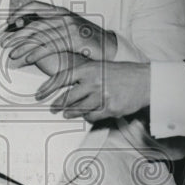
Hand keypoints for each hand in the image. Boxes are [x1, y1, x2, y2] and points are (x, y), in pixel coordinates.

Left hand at [2, 0, 117, 65]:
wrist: (110, 47)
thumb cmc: (87, 41)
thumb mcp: (69, 29)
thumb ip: (52, 28)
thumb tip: (30, 32)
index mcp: (60, 11)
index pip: (34, 6)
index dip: (19, 13)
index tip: (8, 24)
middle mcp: (63, 16)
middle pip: (33, 22)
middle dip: (16, 34)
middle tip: (3, 43)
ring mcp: (69, 27)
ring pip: (39, 35)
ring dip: (22, 45)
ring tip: (11, 54)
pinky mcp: (74, 39)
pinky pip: (50, 46)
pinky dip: (36, 53)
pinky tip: (28, 60)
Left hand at [36, 59, 150, 122]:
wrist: (145, 81)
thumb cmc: (122, 74)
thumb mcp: (101, 67)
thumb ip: (83, 75)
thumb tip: (66, 87)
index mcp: (89, 68)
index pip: (61, 78)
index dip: (47, 88)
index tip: (39, 95)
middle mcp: (93, 81)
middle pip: (67, 97)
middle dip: (58, 105)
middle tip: (53, 108)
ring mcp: (101, 95)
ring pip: (78, 109)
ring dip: (70, 112)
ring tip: (67, 113)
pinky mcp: (109, 108)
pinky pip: (91, 116)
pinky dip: (87, 116)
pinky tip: (87, 114)